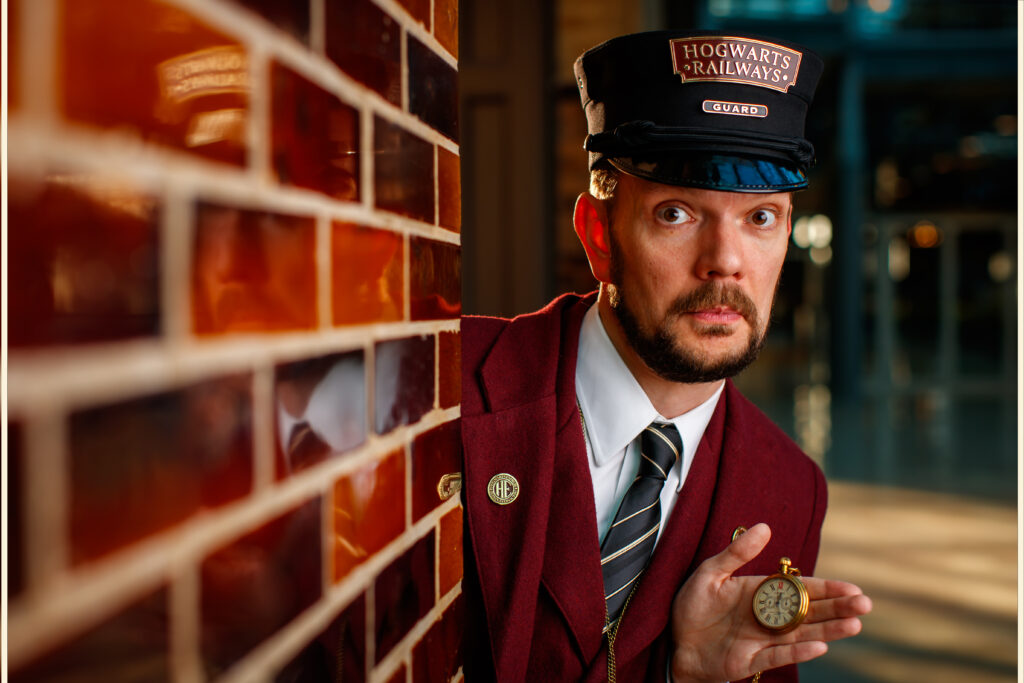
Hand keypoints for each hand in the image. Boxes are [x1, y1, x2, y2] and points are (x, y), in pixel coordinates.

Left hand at [669, 523, 870, 682]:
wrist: (673, 642)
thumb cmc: (691, 606)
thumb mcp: (710, 573)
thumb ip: (737, 553)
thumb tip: (764, 527)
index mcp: (760, 593)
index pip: (800, 589)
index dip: (826, 589)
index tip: (852, 587)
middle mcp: (767, 617)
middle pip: (809, 612)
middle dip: (837, 608)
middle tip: (866, 604)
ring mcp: (762, 639)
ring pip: (802, 634)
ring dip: (828, 630)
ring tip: (855, 625)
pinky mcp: (751, 660)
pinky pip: (778, 655)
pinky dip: (799, 652)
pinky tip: (820, 646)